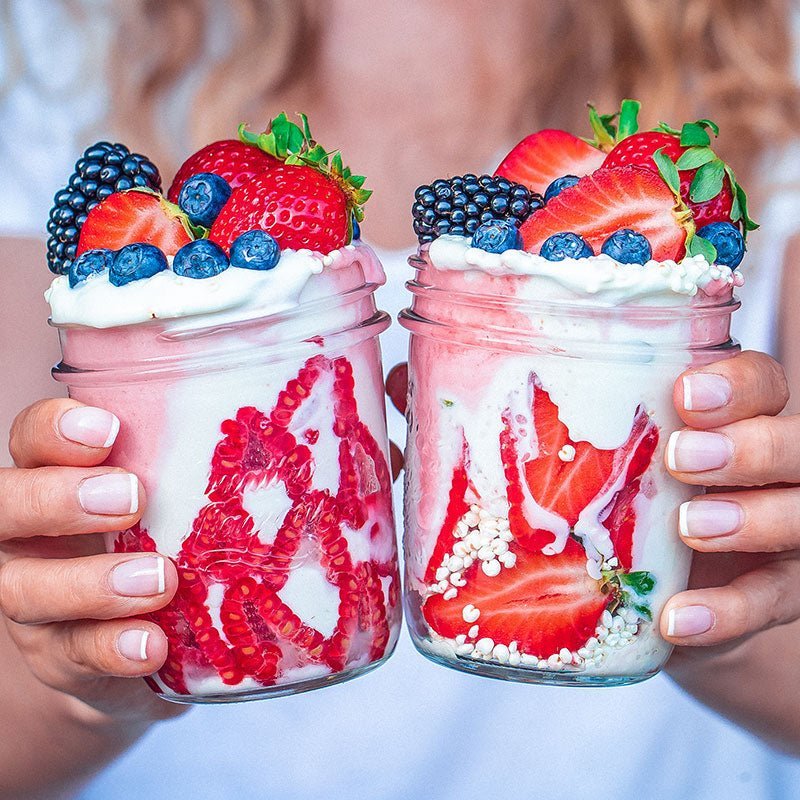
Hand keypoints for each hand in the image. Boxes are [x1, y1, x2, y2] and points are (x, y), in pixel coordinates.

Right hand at [0, 399, 180, 721]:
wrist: (134, 644)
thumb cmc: (159, 544)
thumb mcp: (169, 501)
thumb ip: (189, 469)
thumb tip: (266, 433)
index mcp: (56, 479)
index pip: (33, 439)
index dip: (55, 430)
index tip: (109, 429)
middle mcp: (31, 535)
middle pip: (6, 507)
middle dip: (59, 499)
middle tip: (131, 498)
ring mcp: (36, 600)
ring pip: (25, 588)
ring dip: (93, 583)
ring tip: (160, 580)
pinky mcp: (59, 658)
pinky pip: (71, 655)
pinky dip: (113, 648)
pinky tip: (153, 645)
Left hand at [388, 355, 799, 656]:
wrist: (657, 591)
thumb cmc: (607, 502)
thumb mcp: (568, 457)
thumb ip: (496, 417)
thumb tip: (407, 378)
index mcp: (716, 414)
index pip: (753, 378)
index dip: (731, 381)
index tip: (680, 391)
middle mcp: (760, 463)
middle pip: (793, 438)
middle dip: (747, 444)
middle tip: (683, 455)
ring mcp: (775, 529)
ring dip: (749, 518)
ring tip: (689, 525)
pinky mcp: (768, 593)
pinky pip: (769, 602)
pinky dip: (725, 614)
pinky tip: (677, 623)